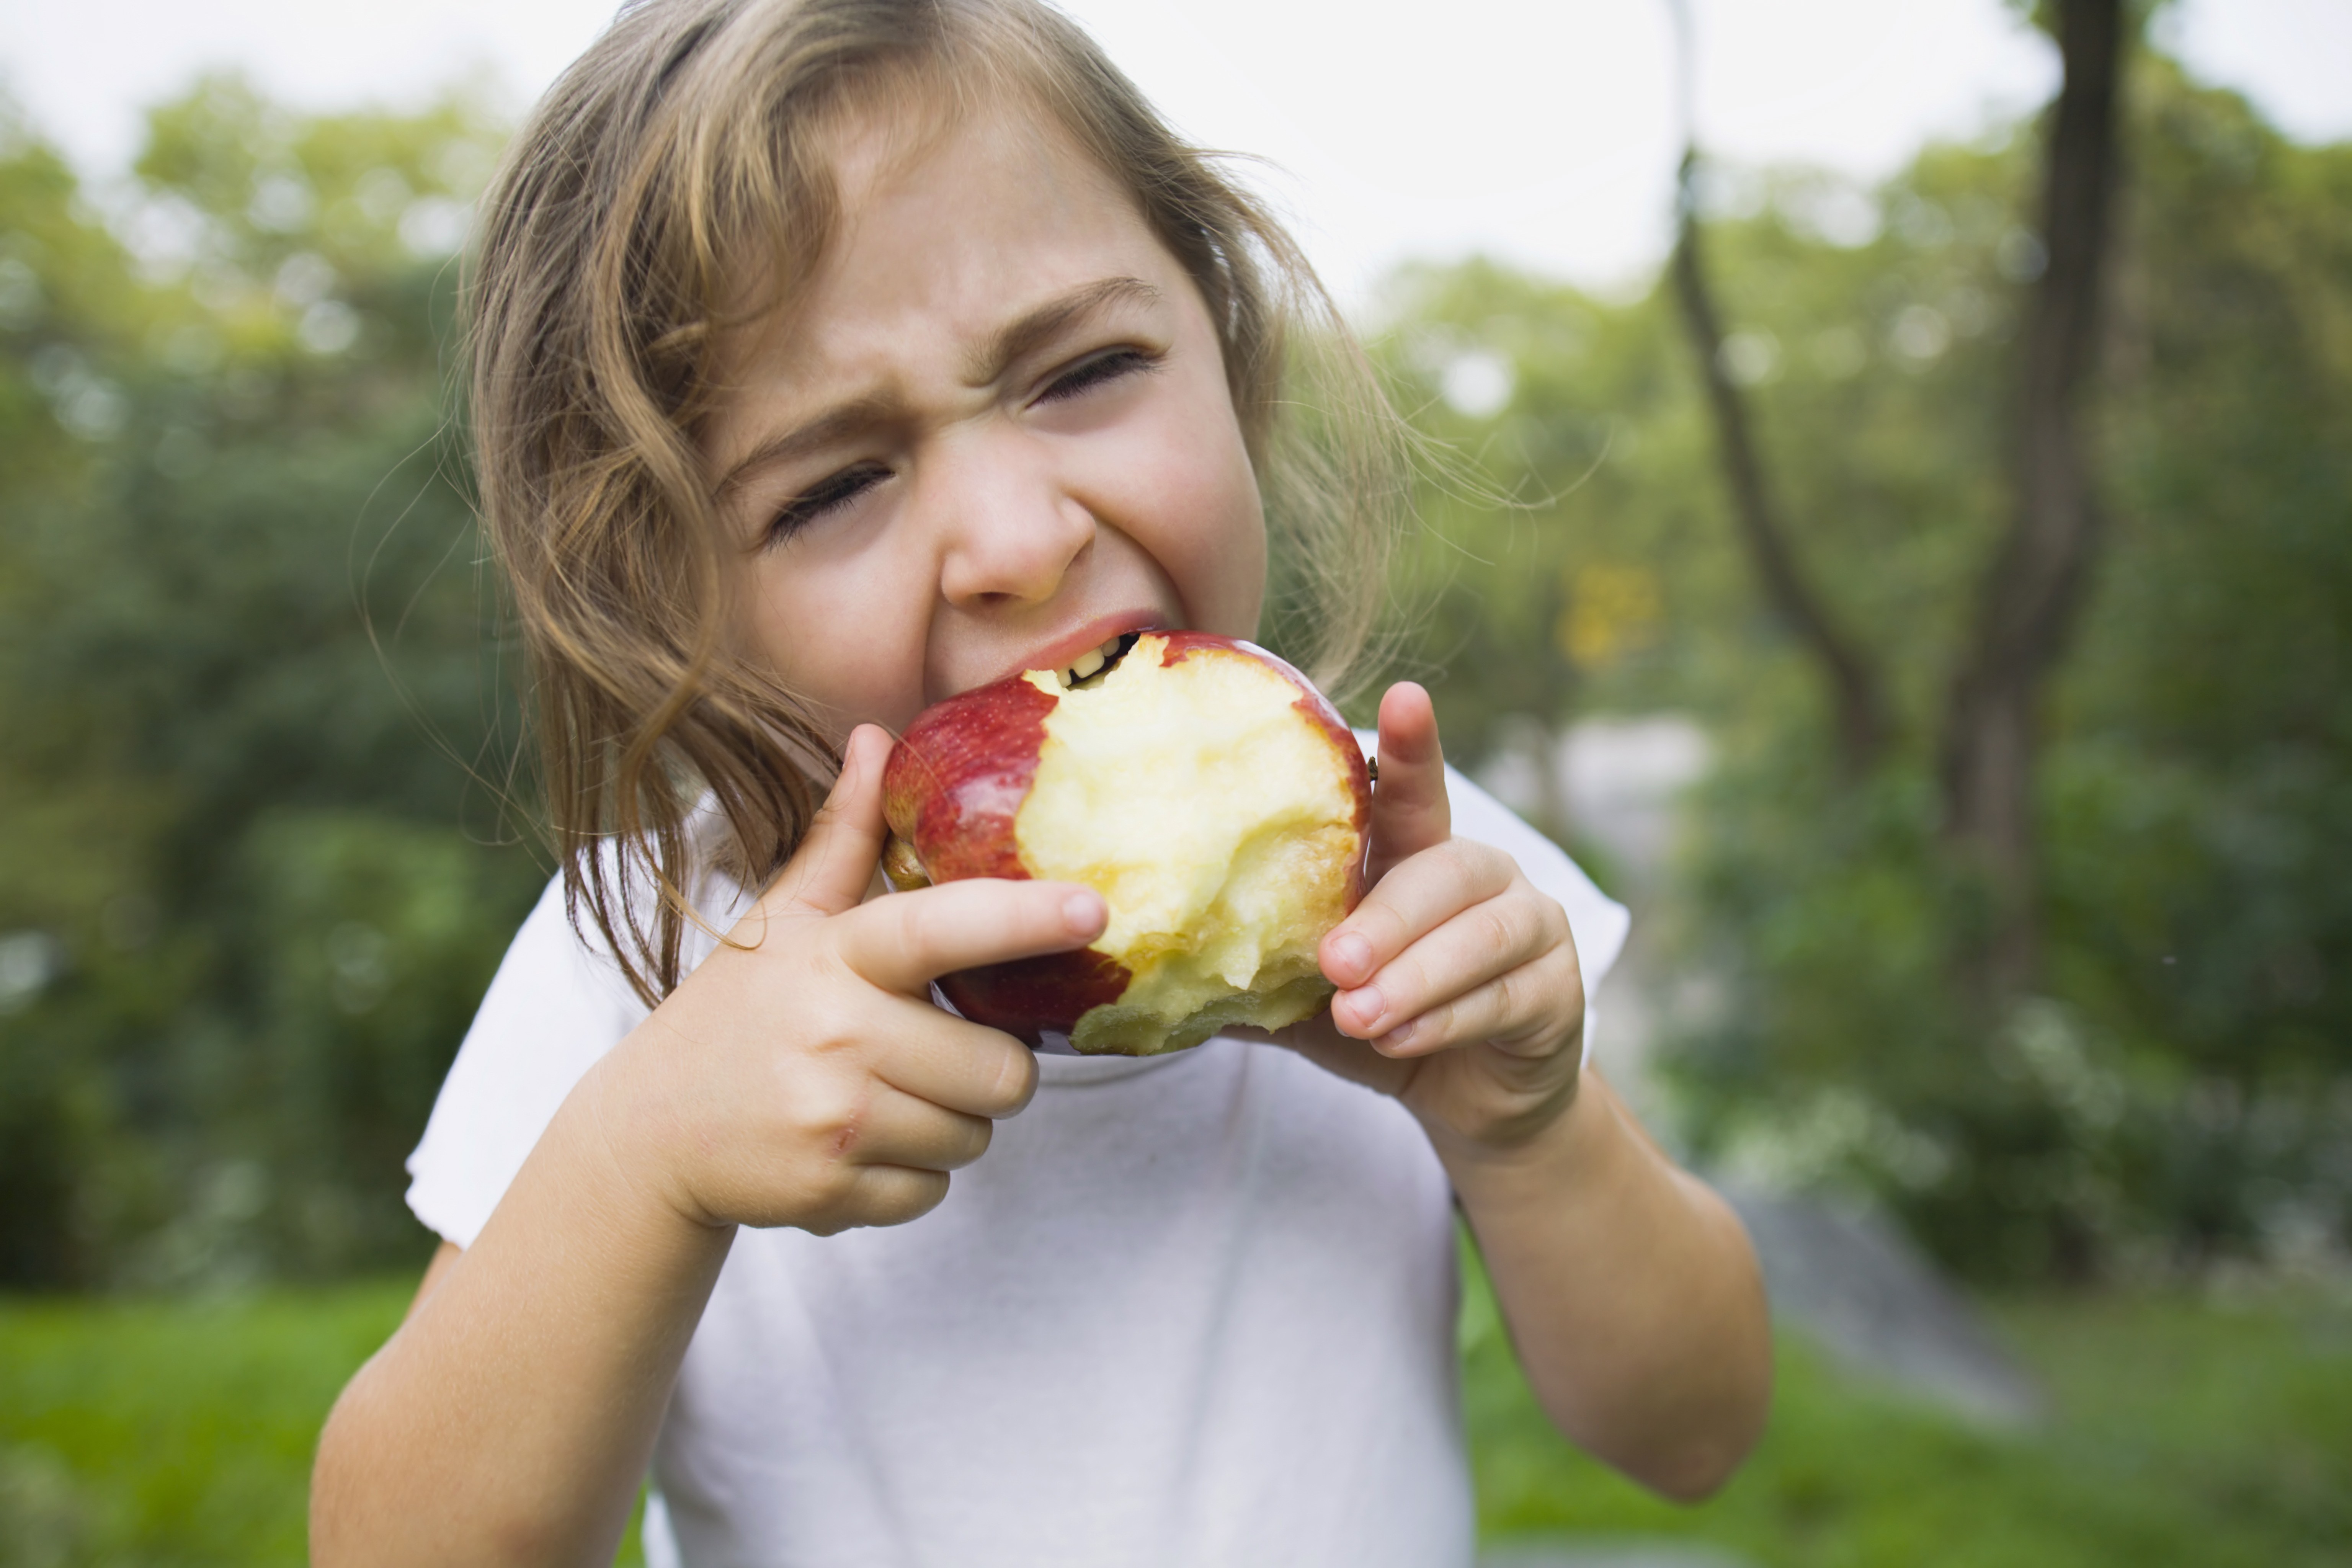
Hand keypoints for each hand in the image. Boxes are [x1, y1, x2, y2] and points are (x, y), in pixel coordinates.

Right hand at [590, 725, 1108, 1235]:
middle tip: (938, 1052)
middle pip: (1000, 1068)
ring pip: (976, 1134)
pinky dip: (914, 1175)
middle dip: (991, 1068)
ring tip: (887, 1096)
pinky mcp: (832, 1195)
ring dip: (952, 1121)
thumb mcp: (781, 919)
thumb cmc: (736, 1013)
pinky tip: (859, 1144)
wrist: (649, 1133)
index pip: (942, 928)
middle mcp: (835, 1037)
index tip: (1093, 908)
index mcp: (832, 957)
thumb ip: (842, 837)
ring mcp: (833, 1121)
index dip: (1024, 917)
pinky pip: (936, 1191)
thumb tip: (877, 738)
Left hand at [1260, 684, 1587, 1160]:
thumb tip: (1150, 970)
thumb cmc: (1380, 1023)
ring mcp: (1532, 926)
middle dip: (1387, 918)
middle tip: (1335, 963)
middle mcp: (1483, 876)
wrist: (1464, 1097)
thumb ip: (1255, 974)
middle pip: (1444, 869)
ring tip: (1359, 1017)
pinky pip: (1503, 995)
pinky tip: (1399, 1041)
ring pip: (1480, 935)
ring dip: (1414, 977)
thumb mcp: (1308, 999)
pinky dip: (1445, 1020)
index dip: (1413, 746)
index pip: (1414, 793)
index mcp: (1417, 858)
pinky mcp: (1559, 988)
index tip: (1405, 696)